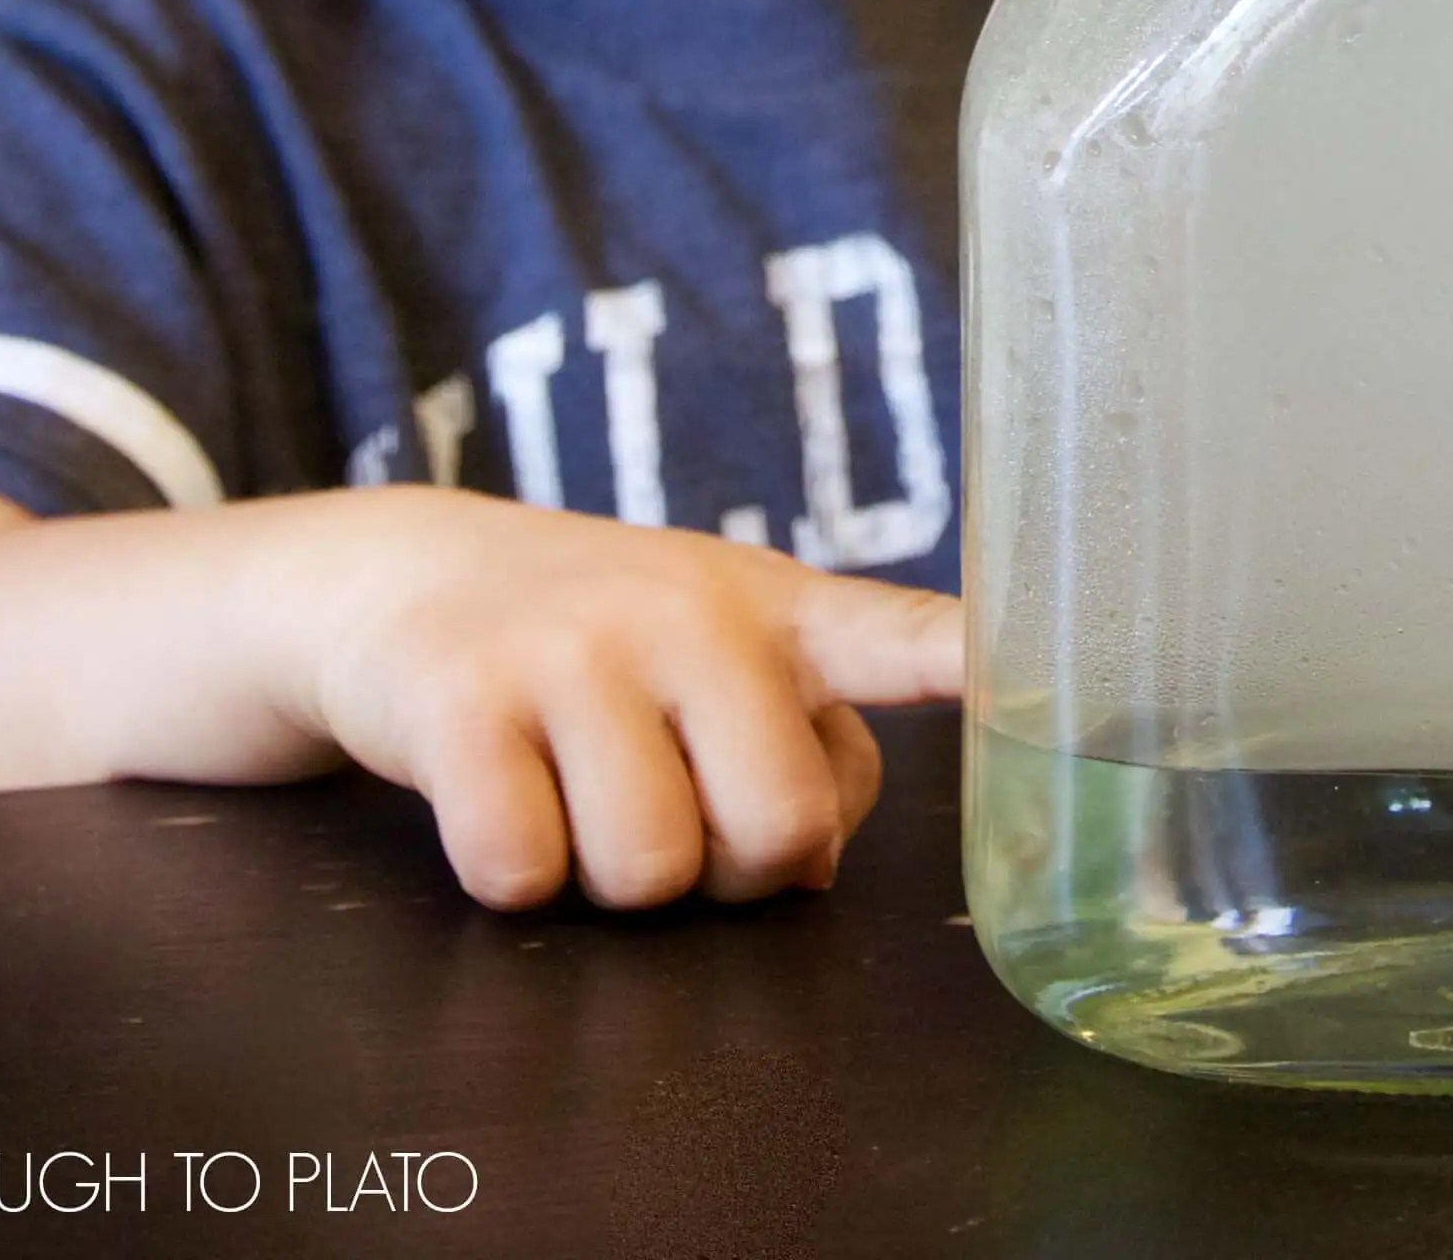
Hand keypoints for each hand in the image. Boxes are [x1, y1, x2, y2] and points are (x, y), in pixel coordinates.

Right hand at [279, 488, 962, 909]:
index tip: (1050, 680)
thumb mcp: (720, 662)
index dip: (981, 663)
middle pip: (776, 833)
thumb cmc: (601, 648)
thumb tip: (812, 860)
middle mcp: (690, 612)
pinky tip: (497, 790)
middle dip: (727, 870)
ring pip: (647, 873)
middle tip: (672, 805)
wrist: (402, 575)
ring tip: (575, 788)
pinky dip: (510, 871)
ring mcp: (575, 647)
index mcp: (779, 612)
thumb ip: (801, 755)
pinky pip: (522, 873)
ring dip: (608, 877)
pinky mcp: (464, 697)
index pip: (904, 637)